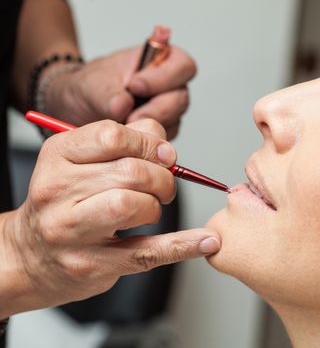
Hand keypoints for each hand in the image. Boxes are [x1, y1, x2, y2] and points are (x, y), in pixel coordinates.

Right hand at [0, 119, 218, 316]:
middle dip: (162, 177)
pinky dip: (183, 246)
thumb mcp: (81, 161)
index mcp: (57, 156)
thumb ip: (125, 141)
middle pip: (130, 172)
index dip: (149, 143)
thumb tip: (164, 142)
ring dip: (156, 206)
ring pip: (133, 205)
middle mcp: (57, 191)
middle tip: (164, 186)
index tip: (165, 155)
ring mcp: (71, 231)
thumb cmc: (66, 202)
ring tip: (151, 210)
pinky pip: (148, 251)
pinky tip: (207, 242)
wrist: (31, 254)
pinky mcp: (92, 264)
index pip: (112, 136)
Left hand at [46, 45, 195, 138]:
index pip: (182, 65)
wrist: (82, 108)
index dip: (164, 77)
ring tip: (123, 125)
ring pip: (173, 121)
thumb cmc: (93, 86)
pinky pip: (163, 140)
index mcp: (161, 60)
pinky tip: (127, 135)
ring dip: (149, 127)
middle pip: (180, 98)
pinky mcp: (163, 131)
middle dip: (156, 110)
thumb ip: (108, 93)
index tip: (135, 85)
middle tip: (131, 117)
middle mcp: (171, 85)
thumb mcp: (93, 84)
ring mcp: (169, 110)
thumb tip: (123, 105)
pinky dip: (145, 141)